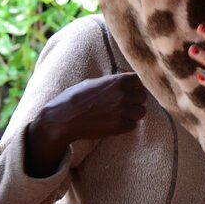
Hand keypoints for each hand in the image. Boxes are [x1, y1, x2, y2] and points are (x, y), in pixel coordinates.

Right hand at [25, 73, 146, 176]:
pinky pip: (133, 125)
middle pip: (143, 97)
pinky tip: (114, 123)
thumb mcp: (93, 83)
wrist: (62, 119)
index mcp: (117, 81)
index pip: (140, 80)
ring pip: (141, 112)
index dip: (135, 86)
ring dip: (133, 113)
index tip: (129, 90)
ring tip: (120, 114)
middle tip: (122, 104)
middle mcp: (123, 95)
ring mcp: (123, 111)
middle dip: (135, 100)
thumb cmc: (74, 98)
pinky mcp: (119, 126)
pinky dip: (126, 125)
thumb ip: (113, 81)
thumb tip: (129, 76)